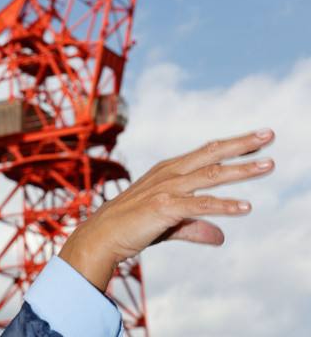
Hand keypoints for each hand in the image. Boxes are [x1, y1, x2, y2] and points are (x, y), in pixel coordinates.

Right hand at [59, 128, 274, 291]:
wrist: (101, 236)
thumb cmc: (132, 226)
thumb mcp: (170, 224)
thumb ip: (196, 227)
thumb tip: (221, 236)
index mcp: (169, 170)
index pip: (206, 152)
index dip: (232, 145)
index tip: (257, 139)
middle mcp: (169, 173)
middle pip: (211, 153)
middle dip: (241, 144)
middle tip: (269, 134)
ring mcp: (166, 188)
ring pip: (210, 174)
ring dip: (241, 169)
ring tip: (268, 164)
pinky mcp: (164, 208)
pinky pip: (199, 205)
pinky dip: (224, 205)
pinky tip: (246, 207)